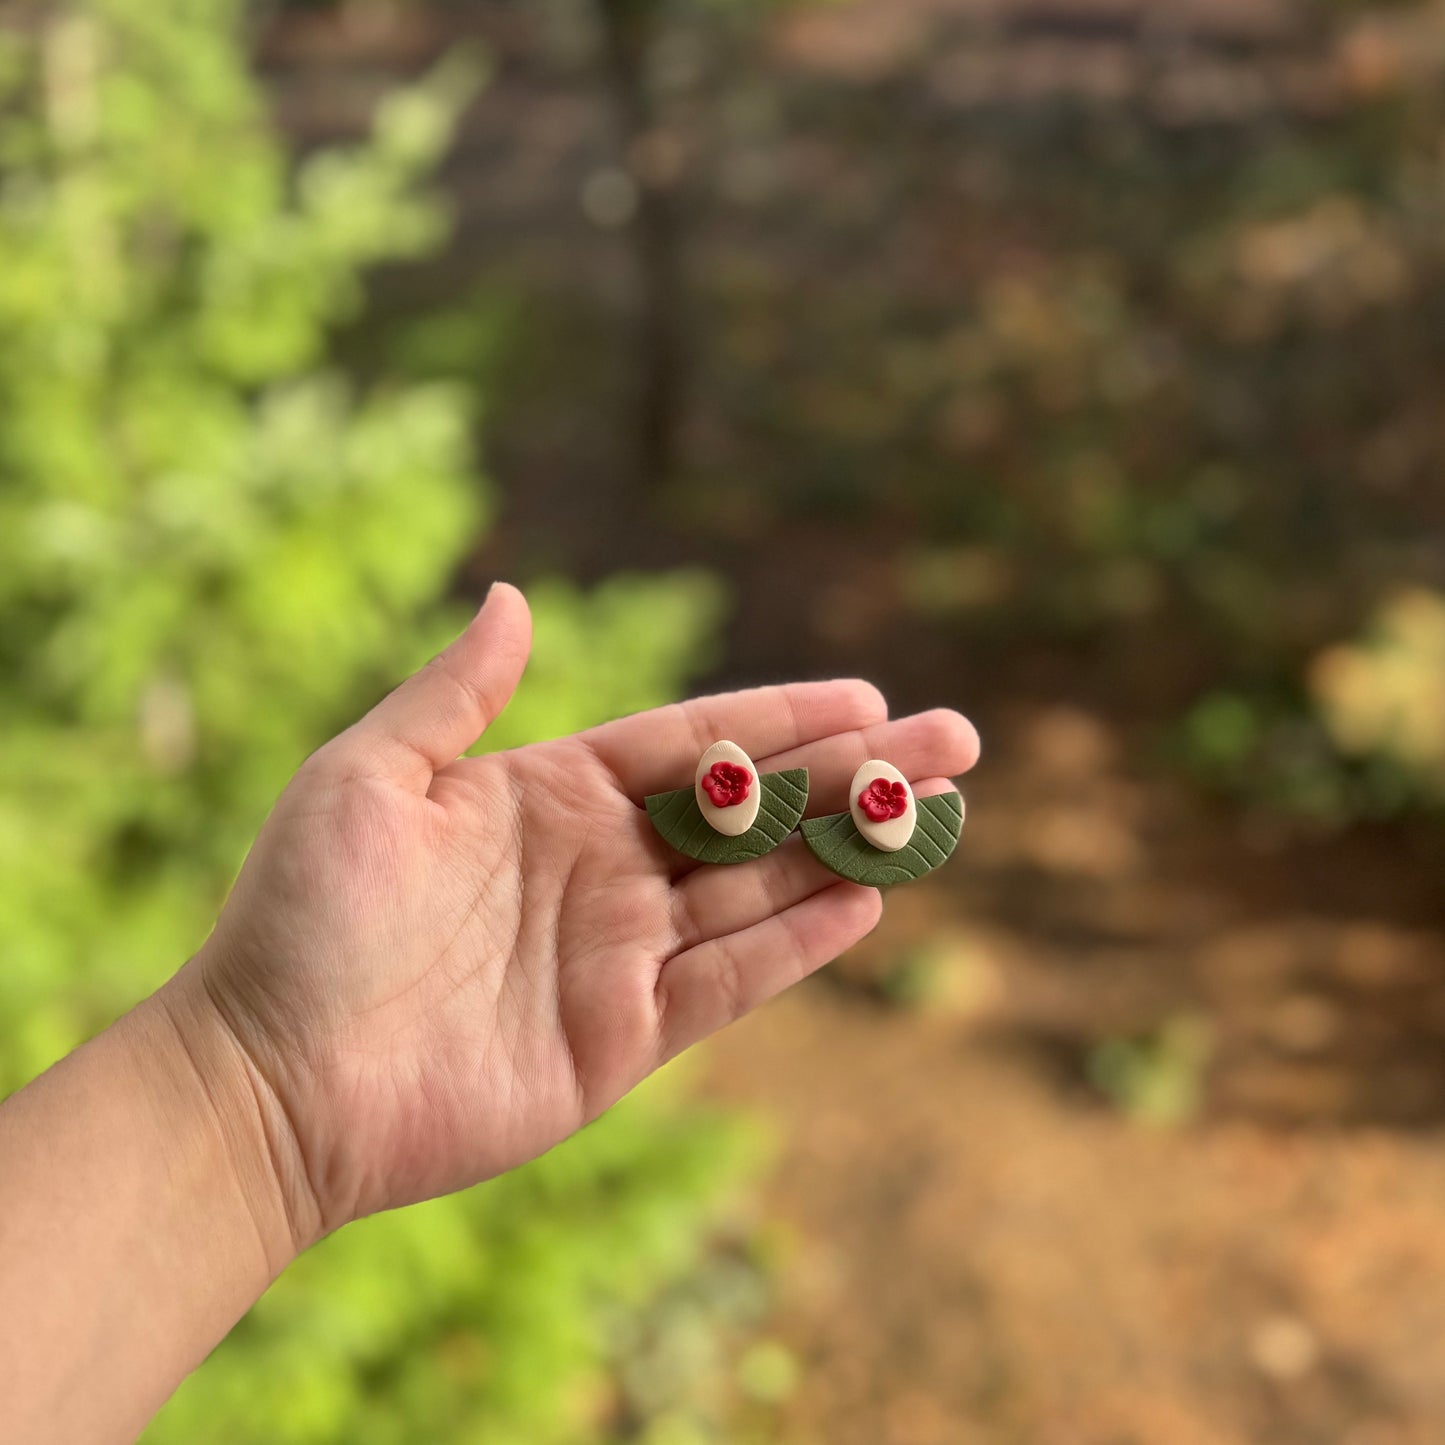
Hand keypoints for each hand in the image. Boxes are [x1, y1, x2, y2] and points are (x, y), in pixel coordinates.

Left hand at [170, 584, 978, 1247]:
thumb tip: (514, 596)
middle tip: (954, 739)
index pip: (692, 742)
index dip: (780, 716)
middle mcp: (600, 867)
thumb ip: (456, 695)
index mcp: (549, 794)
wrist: (270, 1080)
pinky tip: (866, 901)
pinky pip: (731, 980)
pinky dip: (798, 943)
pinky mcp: (623, 1037)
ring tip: (936, 810)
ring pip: (761, 887)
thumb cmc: (301, 917)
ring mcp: (618, 953)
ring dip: (850, 848)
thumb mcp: (367, 778)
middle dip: (852, 772)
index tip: (867, 694)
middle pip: (752, 808)